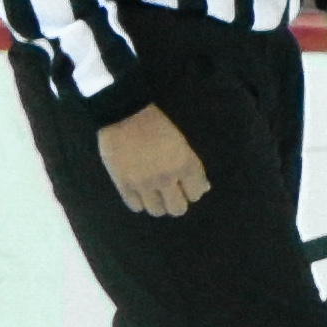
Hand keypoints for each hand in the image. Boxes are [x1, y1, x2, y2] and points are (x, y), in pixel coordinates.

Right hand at [98, 102, 209, 216]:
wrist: (124, 115)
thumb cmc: (156, 125)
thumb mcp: (181, 143)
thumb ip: (192, 168)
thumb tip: (203, 188)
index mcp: (184, 165)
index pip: (196, 194)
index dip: (192, 191)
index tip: (186, 186)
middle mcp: (166, 178)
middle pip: (178, 209)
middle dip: (176, 202)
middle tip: (170, 194)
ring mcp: (144, 184)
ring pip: (157, 211)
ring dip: (157, 204)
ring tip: (153, 194)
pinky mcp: (124, 185)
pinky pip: (135, 206)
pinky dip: (139, 202)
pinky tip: (138, 193)